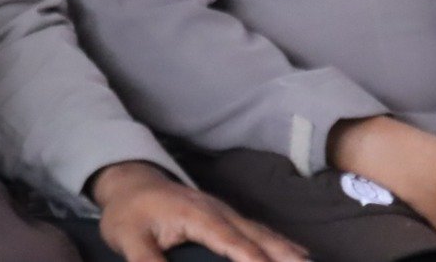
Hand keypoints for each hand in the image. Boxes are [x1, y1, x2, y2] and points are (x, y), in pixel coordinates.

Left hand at [91, 161, 305, 261]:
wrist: (132, 181)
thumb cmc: (130, 211)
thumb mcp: (128, 239)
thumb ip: (146, 260)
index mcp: (197, 215)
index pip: (229, 239)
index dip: (250, 257)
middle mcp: (219, 211)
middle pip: (257, 234)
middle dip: (282, 252)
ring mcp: (225, 211)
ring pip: (262, 231)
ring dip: (286, 247)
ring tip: (307, 261)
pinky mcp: (226, 215)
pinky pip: (258, 229)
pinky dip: (278, 240)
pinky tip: (292, 250)